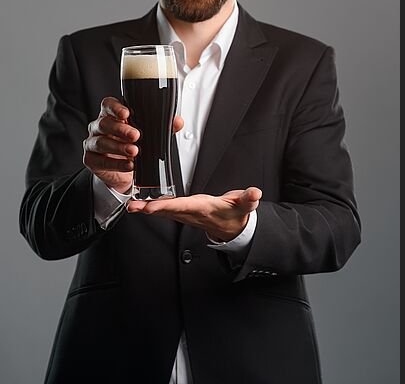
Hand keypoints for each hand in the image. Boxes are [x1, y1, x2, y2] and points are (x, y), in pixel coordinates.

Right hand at [83, 96, 183, 194]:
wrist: (125, 170)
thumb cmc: (135, 144)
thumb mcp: (150, 134)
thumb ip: (162, 126)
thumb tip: (177, 121)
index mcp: (112, 115)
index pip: (108, 105)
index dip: (115, 108)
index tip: (127, 114)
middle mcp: (99, 126)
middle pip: (104, 123)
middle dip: (120, 129)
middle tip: (136, 135)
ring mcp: (92, 143)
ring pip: (101, 142)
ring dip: (119, 147)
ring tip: (135, 152)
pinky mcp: (91, 160)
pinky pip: (101, 161)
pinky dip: (116, 164)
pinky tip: (129, 165)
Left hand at [127, 187, 261, 240]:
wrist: (233, 228)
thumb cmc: (236, 214)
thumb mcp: (245, 206)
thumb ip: (249, 199)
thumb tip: (255, 193)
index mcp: (204, 209)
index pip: (183, 206)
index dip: (167, 206)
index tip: (152, 207)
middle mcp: (191, 213)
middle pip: (168, 211)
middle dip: (150, 209)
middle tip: (133, 206)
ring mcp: (185, 214)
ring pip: (163, 211)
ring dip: (146, 209)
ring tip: (131, 205)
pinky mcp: (182, 212)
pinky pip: (165, 210)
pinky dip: (151, 207)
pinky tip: (140, 204)